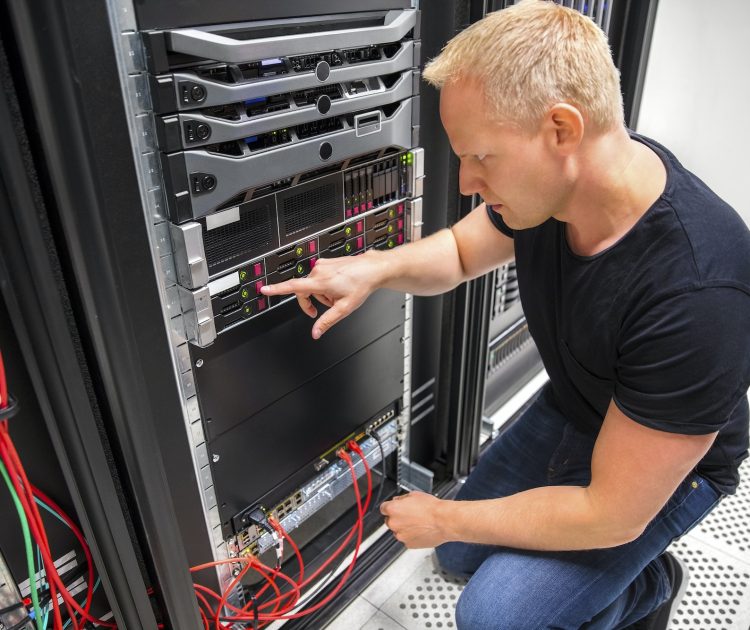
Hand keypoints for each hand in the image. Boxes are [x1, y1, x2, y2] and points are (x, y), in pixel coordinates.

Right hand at [260, 253, 383, 338]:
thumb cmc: (361, 285)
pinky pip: (319, 277)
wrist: (372, 269)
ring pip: (313, 285)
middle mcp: (319, 271)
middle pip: (304, 290)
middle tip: (329, 307)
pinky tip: (338, 287)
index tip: (264, 289)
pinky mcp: (326, 262)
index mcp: (320, 281)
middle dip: (314, 301)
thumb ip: (327, 321)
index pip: (293, 287)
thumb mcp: (344, 308)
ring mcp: (323, 265)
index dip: (276, 289)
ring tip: (338, 295)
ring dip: (322, 294)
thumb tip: (315, 332)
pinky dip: (326, 285)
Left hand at [380, 491, 448, 548]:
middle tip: (409, 515)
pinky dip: (411, 536)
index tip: (394, 508)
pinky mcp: (408, 544)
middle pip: (389, 521)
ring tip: (418, 523)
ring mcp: (401, 535)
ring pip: (398, 531)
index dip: (390, 507)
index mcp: (393, 509)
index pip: (383, 508)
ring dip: (404, 528)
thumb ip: (401, 499)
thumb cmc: (431, 508)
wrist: (444, 521)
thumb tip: (397, 501)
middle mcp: (394, 523)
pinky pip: (407, 539)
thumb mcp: (414, 495)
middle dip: (397, 518)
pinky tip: (421, 530)